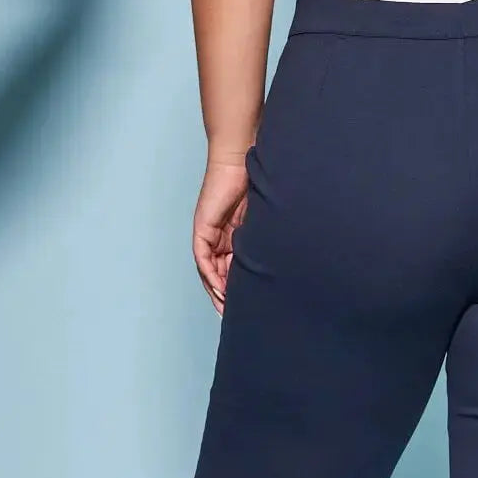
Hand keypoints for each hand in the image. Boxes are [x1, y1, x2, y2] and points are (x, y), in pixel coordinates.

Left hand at [193, 158, 248, 315]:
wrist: (240, 161)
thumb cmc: (256, 185)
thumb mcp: (261, 223)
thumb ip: (261, 242)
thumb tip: (274, 265)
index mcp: (232, 238)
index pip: (231, 269)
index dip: (236, 290)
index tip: (245, 307)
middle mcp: (218, 238)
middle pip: (217, 274)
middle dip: (224, 296)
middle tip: (233, 316)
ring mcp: (209, 234)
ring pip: (208, 270)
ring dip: (216, 290)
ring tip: (226, 308)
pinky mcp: (203, 229)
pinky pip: (203, 259)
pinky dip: (210, 275)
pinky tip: (219, 289)